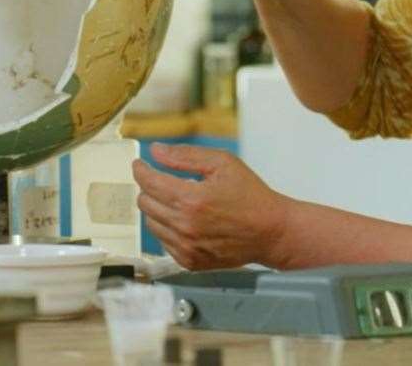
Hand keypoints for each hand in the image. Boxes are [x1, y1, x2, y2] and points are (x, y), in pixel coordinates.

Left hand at [132, 143, 291, 269]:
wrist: (271, 231)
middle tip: (162, 180)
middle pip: (144, 203)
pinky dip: (168, 228)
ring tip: (178, 200)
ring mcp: (186, 247)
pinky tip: (186, 220)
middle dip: (149, 187)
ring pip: (151, 223)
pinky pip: (163, 241)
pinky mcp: (189, 261)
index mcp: (191, 199)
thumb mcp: (222, 163)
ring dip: (158, 208)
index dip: (140, 169)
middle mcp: (185, 226)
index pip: (148, 182)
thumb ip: (185, 156)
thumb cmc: (251, 195)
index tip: (140, 164)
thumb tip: (156, 151)